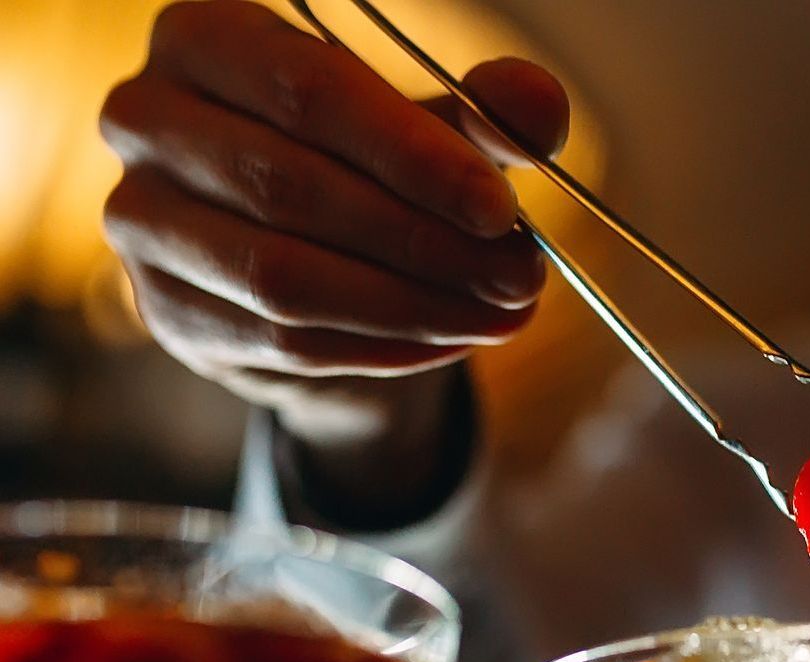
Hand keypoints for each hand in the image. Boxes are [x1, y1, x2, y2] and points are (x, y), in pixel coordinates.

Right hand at [99, 0, 568, 512]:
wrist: (303, 267)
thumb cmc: (362, 174)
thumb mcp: (424, 135)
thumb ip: (480, 117)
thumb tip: (540, 108)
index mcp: (205, 39)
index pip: (311, 91)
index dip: (413, 155)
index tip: (498, 209)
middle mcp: (148, 121)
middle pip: (293, 189)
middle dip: (425, 242)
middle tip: (518, 276)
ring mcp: (145, 225)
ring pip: (286, 280)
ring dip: (412, 307)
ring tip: (500, 315)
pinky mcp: (171, 314)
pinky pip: (287, 344)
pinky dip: (385, 350)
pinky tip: (452, 341)